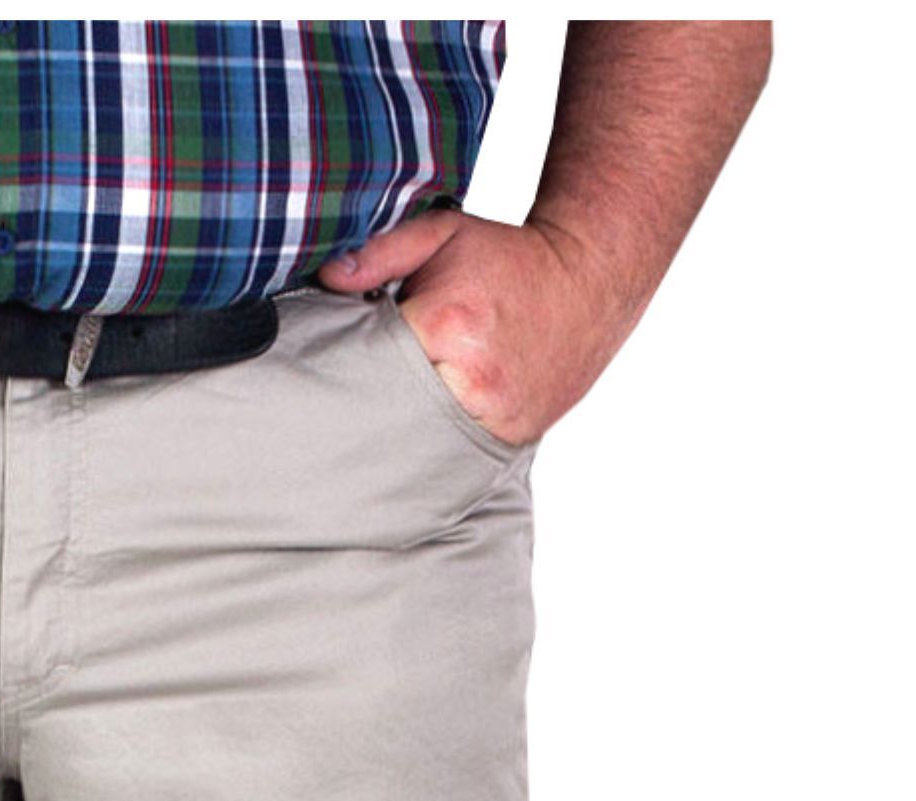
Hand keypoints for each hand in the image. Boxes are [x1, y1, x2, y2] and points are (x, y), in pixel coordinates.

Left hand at [317, 210, 627, 447]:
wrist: (589, 278)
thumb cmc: (509, 257)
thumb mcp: (446, 234)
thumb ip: (382, 252)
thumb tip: (326, 277)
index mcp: (445, 325)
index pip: (370, 361)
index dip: (355, 362)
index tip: (349, 362)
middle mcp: (470, 378)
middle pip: (391, 409)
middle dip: (375, 401)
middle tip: (363, 397)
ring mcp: (495, 414)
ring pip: (421, 439)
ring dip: (406, 427)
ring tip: (398, 410)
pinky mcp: (512, 436)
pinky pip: (458, 451)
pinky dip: (440, 442)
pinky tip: (433, 425)